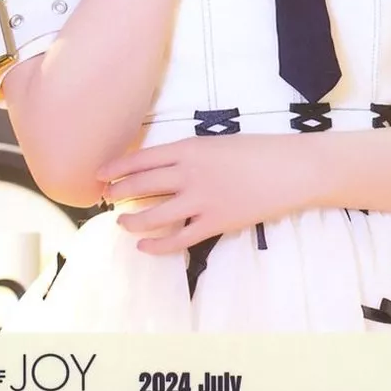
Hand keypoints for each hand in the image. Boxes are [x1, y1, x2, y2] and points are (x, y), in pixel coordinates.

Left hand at [96, 135, 317, 253]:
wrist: (290, 169)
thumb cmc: (257, 151)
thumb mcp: (218, 144)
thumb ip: (189, 156)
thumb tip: (162, 169)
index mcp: (189, 148)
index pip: (141, 159)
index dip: (116, 168)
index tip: (99, 174)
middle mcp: (189, 174)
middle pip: (140, 186)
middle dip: (118, 194)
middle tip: (106, 198)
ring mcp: (201, 201)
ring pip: (153, 216)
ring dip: (132, 221)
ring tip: (121, 223)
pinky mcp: (215, 223)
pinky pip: (178, 239)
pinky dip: (156, 245)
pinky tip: (144, 246)